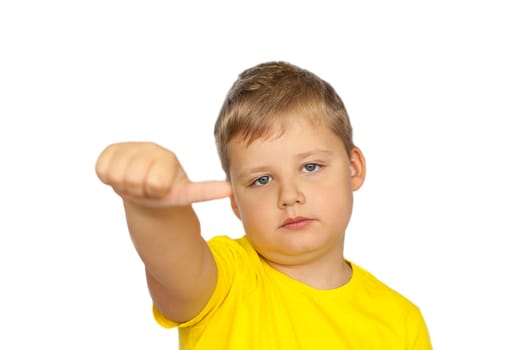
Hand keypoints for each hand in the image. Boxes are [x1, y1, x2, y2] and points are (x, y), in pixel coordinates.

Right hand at [95, 142, 230, 206]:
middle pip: (134, 180)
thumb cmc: (167, 192)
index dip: (155, 191)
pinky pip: (102, 170)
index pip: (155, 181)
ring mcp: (128, 149)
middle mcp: (148, 148)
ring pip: (118, 176)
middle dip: (139, 190)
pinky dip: (107, 177)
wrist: (146, 191)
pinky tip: (118, 175)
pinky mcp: (109, 152)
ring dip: (124, 185)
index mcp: (168, 158)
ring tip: (134, 183)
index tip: (160, 190)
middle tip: (145, 189)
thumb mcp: (186, 193)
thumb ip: (205, 190)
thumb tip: (230, 190)